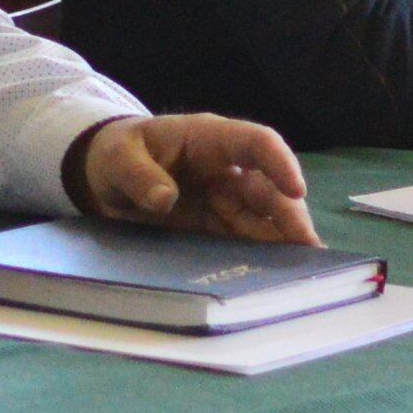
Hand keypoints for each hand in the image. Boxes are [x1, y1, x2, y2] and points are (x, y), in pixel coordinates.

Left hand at [76, 115, 318, 243]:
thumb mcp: (118, 158)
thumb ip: (138, 175)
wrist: (103, 175)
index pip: (256, 143)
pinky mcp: (214, 226)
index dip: (280, 164)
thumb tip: (165, 199)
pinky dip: (259, 256)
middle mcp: (227, 169)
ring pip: (263, 218)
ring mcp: (223, 199)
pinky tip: (275, 274)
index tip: (297, 190)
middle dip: (290, 215)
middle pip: (268, 188)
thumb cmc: (117, 153)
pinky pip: (242, 240)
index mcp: (210, 138)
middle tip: (308, 246)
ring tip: (303, 267)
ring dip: (283, 240)